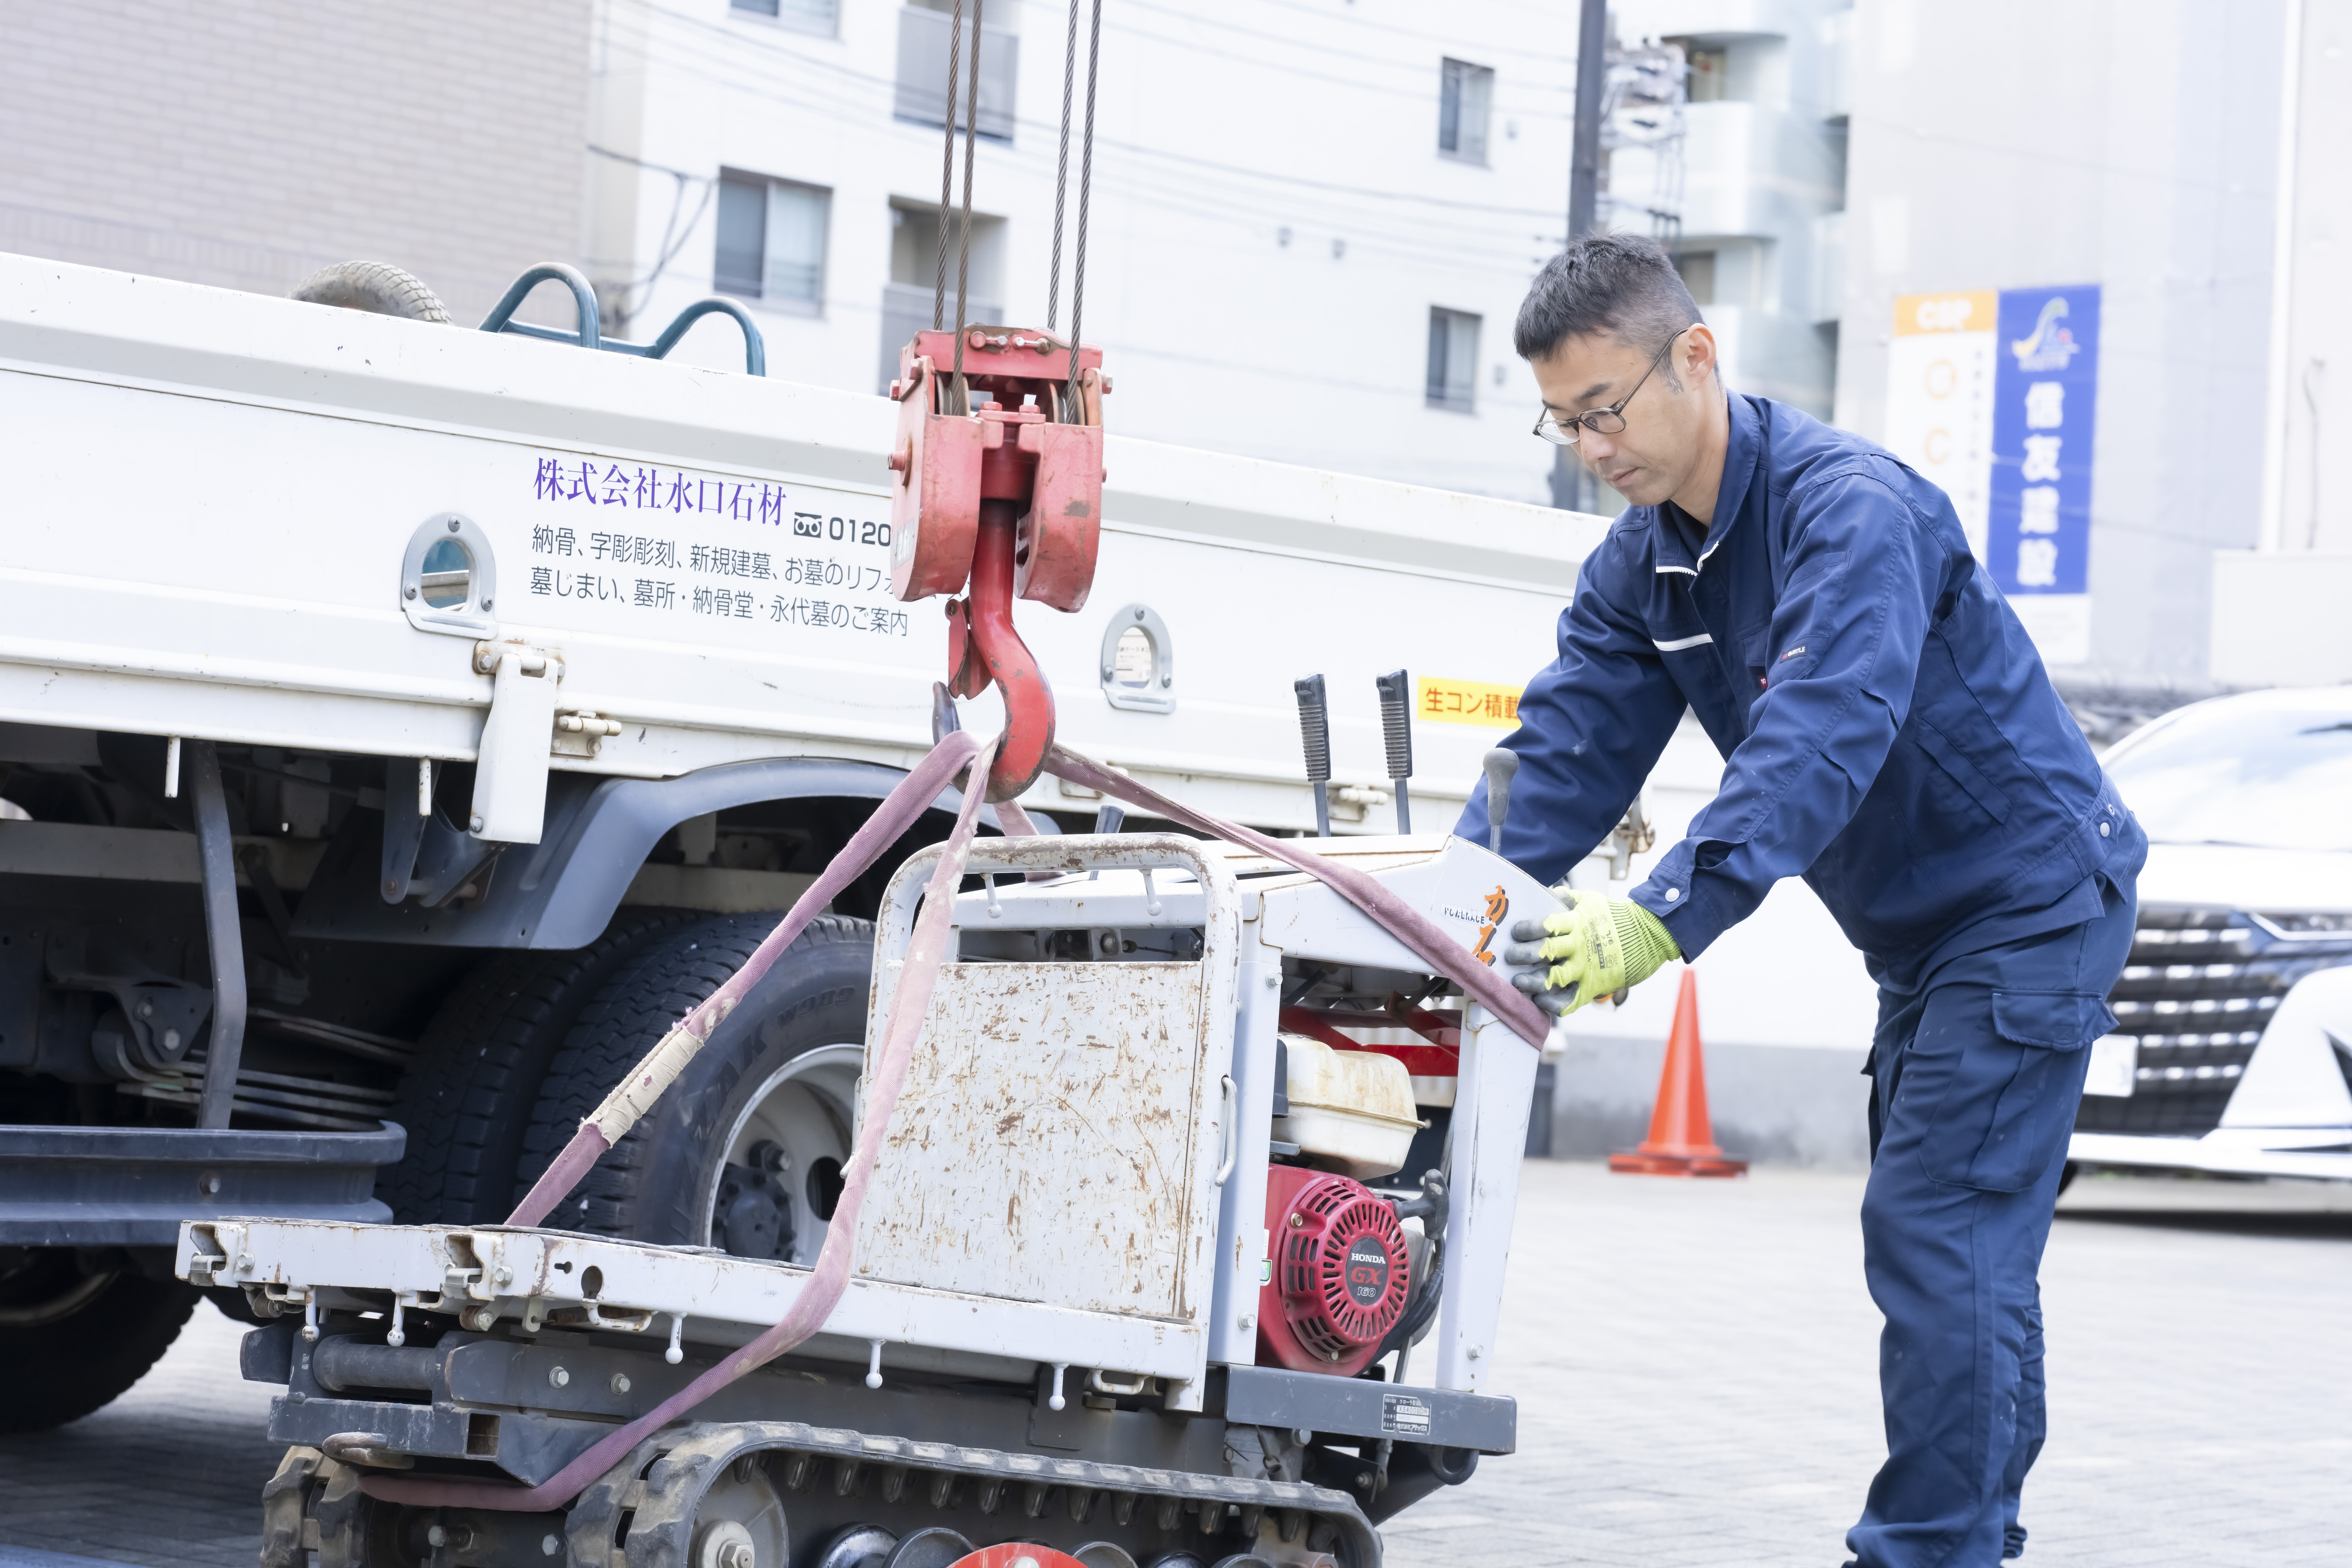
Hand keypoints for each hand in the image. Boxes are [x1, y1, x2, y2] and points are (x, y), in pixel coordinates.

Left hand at [1501, 890, 1679, 1016]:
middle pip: (1546, 951)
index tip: (1515, 932)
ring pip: (1554, 979)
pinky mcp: (1592, 988)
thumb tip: (1544, 892)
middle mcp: (1580, 946)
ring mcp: (1587, 969)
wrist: (1647, 937)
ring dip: (1533, 982)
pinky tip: (1538, 999)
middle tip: (1509, 956)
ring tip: (1518, 981)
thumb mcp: (1590, 900)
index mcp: (1577, 922)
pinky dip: (1551, 1003)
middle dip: (1524, 954)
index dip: (1528, 929)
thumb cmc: (1612, 917)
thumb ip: (1565, 897)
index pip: (1548, 925)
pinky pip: (1568, 1002)